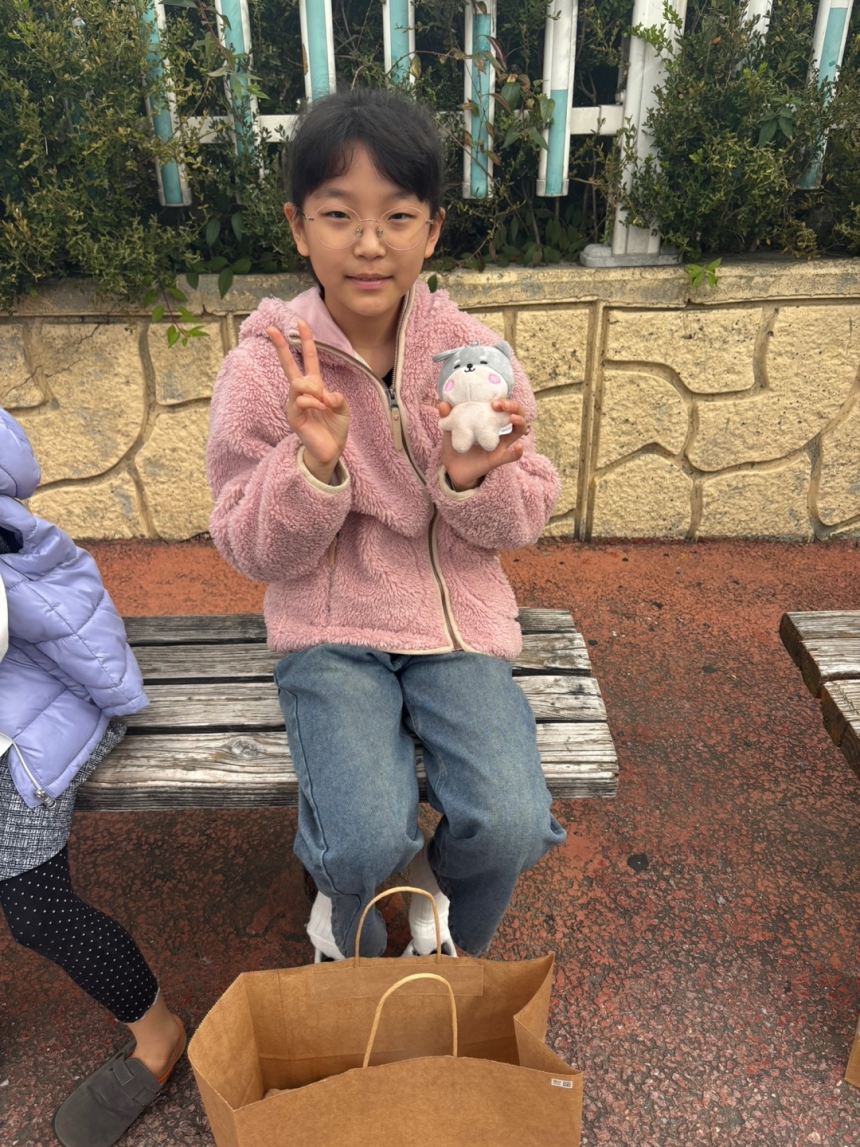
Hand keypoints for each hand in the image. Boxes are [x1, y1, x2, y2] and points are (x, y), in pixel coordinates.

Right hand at [268, 318, 349, 484]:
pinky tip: (321, 410)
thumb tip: (324, 393)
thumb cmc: (334, 429)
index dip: (306, 341)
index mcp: (315, 386)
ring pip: (298, 383)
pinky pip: (301, 400)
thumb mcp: (342, 408)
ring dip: (314, 390)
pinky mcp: (293, 415)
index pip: (309, 359)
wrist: (330, 450)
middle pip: (289, 365)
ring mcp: (295, 403)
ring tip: (324, 404)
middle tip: (271, 328)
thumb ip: (336, 397)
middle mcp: (301, 392)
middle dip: (281, 346)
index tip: (300, 322)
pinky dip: (314, 403)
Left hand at [438, 398, 529, 490]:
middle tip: (501, 405)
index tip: (494, 401)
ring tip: (512, 418)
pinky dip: (518, 452)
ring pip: (519, 431)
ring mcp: (500, 445)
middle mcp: (499, 431)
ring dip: (520, 422)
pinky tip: (519, 447)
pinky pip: (512, 456)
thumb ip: (448, 417)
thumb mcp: (450, 429)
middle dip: (514, 407)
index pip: (504, 406)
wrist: (452, 467)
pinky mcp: (498, 459)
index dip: (504, 400)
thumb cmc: (455, 446)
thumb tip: (442, 404)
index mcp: (489, 420)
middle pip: (517, 415)